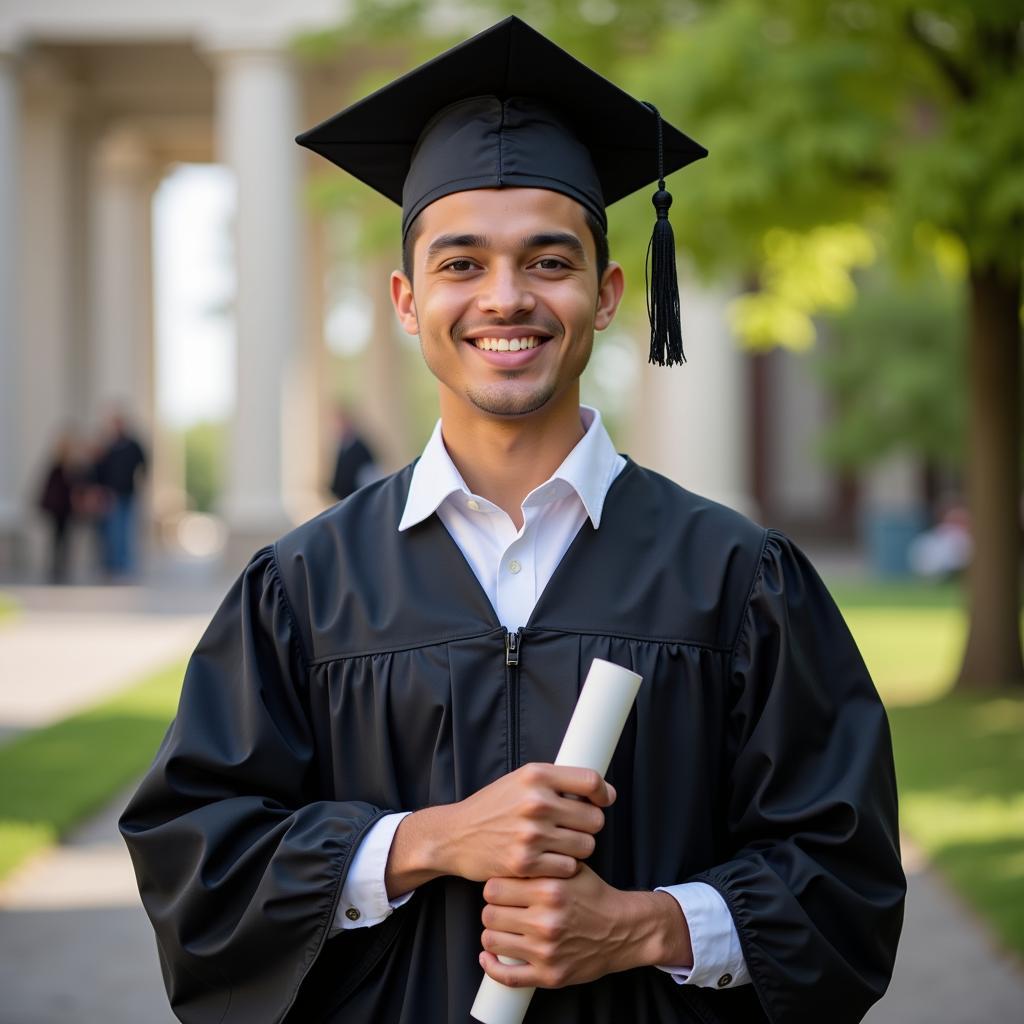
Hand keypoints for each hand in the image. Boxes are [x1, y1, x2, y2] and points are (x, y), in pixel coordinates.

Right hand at [446, 763, 614, 881]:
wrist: (456, 836)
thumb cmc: (492, 807)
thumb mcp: (519, 781)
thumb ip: (555, 782)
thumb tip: (599, 790)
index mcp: (535, 776)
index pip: (591, 780)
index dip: (604, 792)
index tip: (603, 800)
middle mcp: (535, 802)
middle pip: (594, 819)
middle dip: (588, 825)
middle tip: (571, 827)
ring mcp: (531, 833)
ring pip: (586, 845)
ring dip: (577, 848)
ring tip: (558, 844)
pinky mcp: (526, 862)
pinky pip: (568, 867)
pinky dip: (562, 866)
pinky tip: (547, 859)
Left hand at [478, 864, 692, 988]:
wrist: (622, 930)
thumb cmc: (593, 896)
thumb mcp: (571, 869)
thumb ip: (542, 862)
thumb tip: (508, 856)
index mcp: (550, 890)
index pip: (494, 888)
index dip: (492, 887)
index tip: (498, 889)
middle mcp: (546, 921)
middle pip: (489, 914)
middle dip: (491, 910)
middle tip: (498, 909)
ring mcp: (547, 951)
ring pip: (492, 942)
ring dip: (491, 935)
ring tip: (499, 929)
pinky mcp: (549, 975)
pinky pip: (507, 976)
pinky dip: (492, 966)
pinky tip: (489, 956)